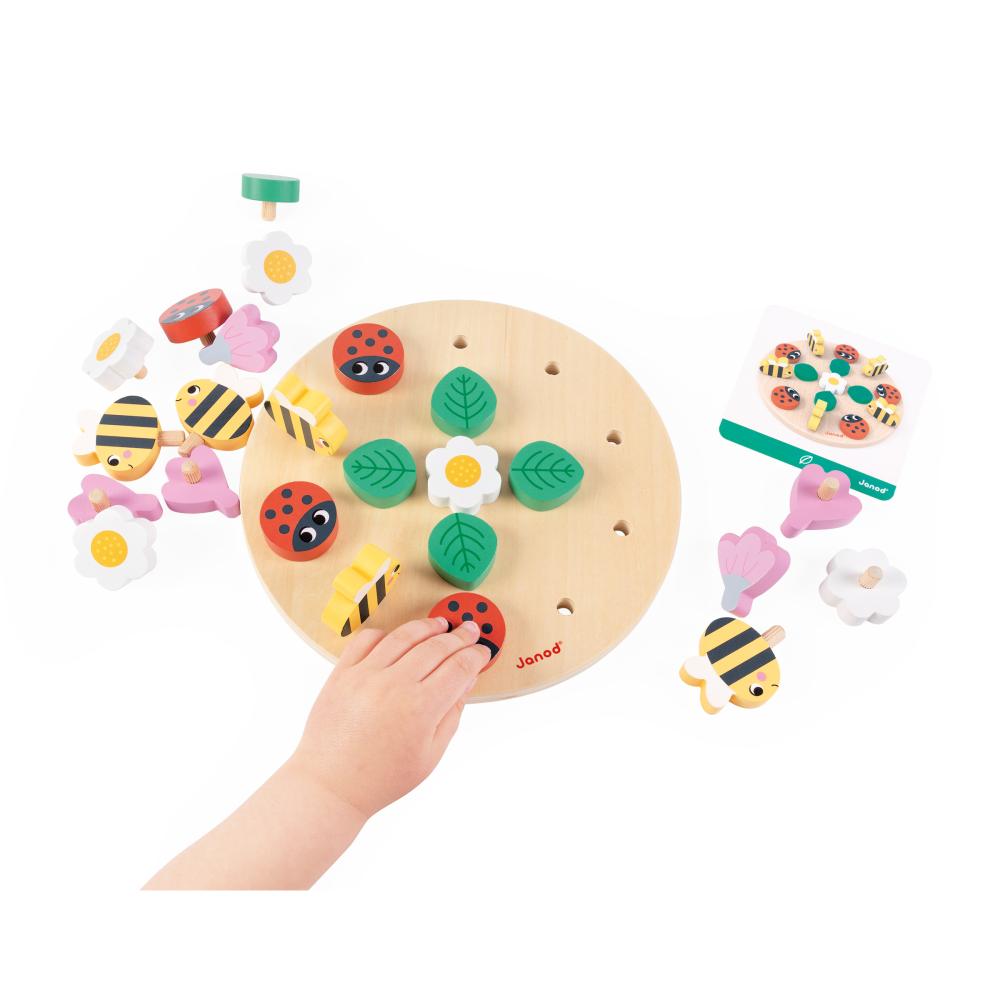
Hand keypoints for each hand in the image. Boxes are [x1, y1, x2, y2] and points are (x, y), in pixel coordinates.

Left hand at [292, 616, 491, 819]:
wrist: (330, 785)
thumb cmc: (382, 778)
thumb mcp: (430, 754)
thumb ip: (452, 713)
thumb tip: (468, 679)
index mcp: (420, 708)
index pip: (459, 667)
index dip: (476, 655)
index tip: (483, 651)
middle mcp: (393, 686)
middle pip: (436, 647)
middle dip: (459, 636)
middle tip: (470, 629)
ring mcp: (365, 676)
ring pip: (404, 636)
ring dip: (428, 626)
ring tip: (441, 624)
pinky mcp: (342, 673)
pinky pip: (367, 639)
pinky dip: (387, 633)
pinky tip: (399, 637)